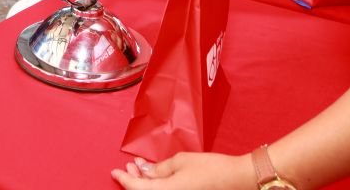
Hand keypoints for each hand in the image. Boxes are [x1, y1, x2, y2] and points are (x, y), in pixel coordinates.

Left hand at [112, 152, 246, 189]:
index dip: (123, 179)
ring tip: (141, 167)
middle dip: (133, 180)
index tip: (115, 171)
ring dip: (145, 182)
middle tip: (128, 167)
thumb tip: (144, 171)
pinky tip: (156, 175)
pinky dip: (156, 185)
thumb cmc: (210, 169)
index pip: (136, 188)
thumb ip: (159, 168)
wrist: (235, 179)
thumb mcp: (180, 162)